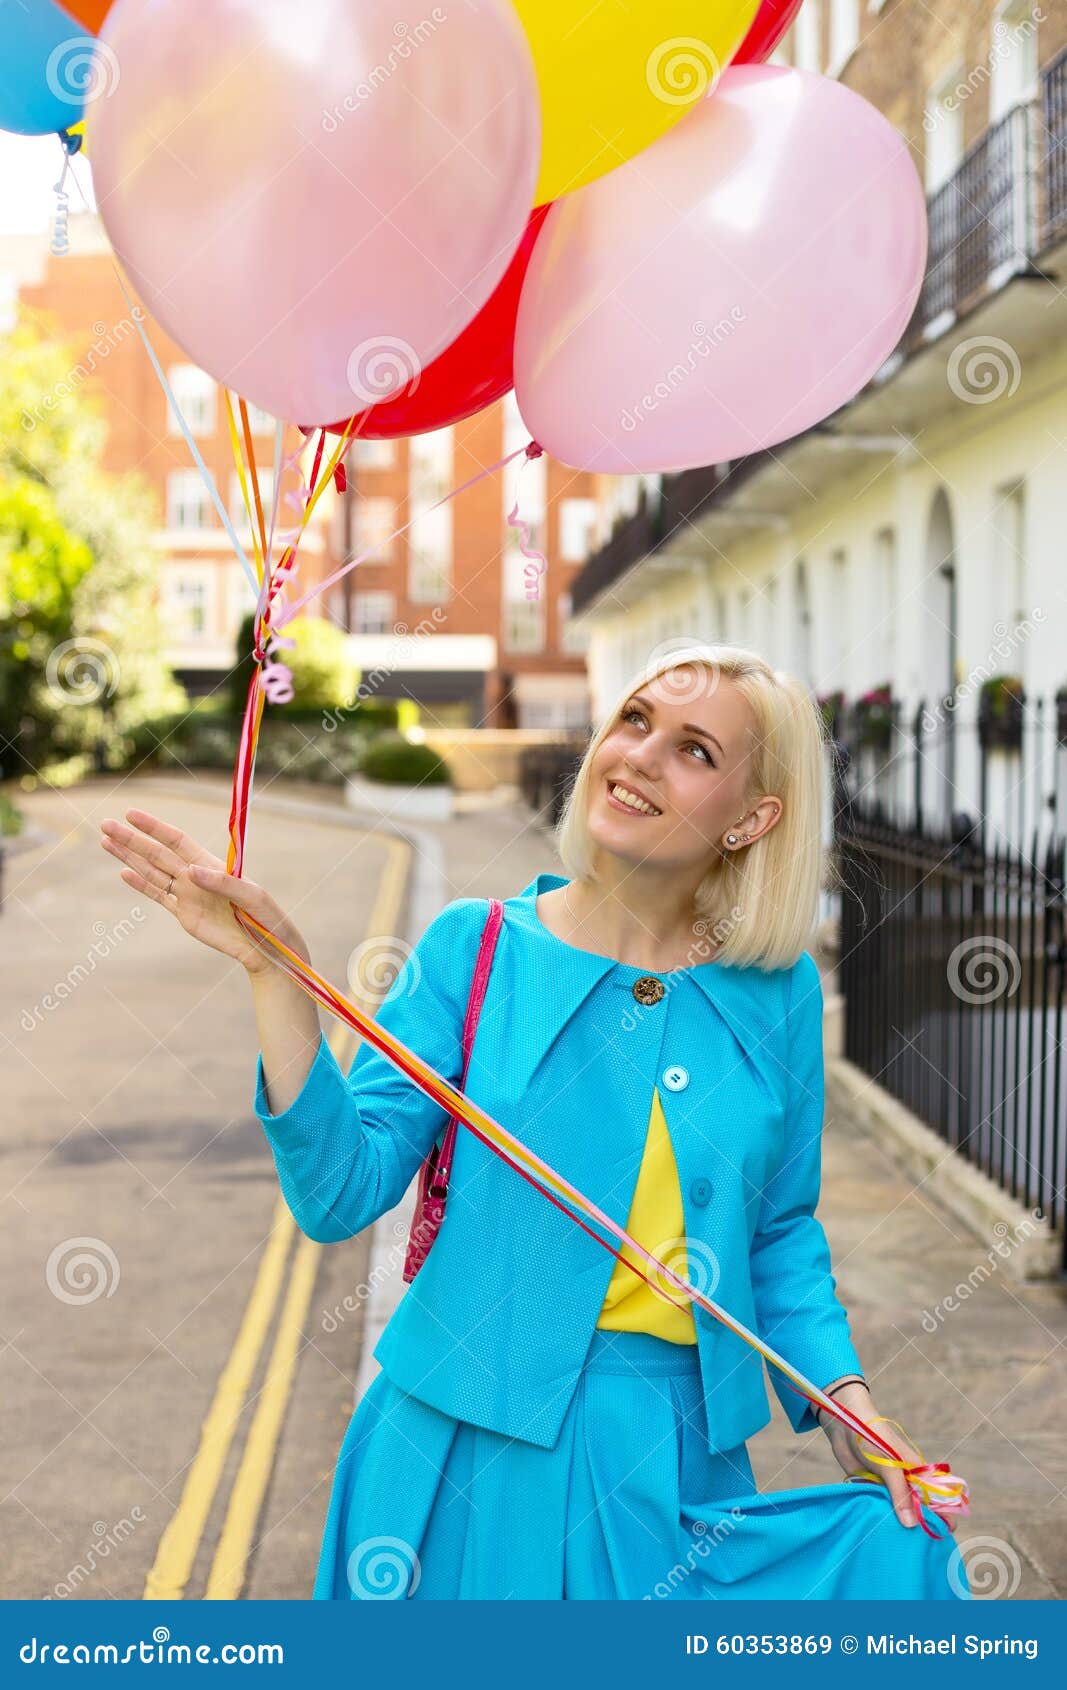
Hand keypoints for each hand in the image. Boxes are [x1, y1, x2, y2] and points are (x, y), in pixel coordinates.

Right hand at [99, 807, 309, 978]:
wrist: (263, 947)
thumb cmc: (264, 916)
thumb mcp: (251, 896)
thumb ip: (222, 882)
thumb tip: (191, 871)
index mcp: (211, 865)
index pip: (177, 841)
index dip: (154, 828)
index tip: (132, 814)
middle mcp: (195, 876)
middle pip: (157, 853)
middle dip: (131, 839)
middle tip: (105, 824)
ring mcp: (187, 895)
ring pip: (151, 871)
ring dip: (129, 857)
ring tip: (106, 841)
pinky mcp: (184, 915)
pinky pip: (158, 896)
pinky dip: (140, 885)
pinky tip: (124, 872)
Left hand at [817, 1382, 957, 1533]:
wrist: (844, 1424)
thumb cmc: (873, 1438)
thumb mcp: (890, 1466)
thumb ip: (900, 1493)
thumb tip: (911, 1524)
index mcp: (920, 1474)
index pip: (940, 1499)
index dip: (945, 1517)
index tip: (940, 1535)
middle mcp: (908, 1483)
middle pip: (921, 1510)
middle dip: (920, 1527)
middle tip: (914, 1545)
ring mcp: (891, 1488)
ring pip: (901, 1513)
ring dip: (899, 1525)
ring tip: (897, 1544)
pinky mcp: (874, 1490)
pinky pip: (882, 1509)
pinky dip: (882, 1519)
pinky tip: (880, 1533)